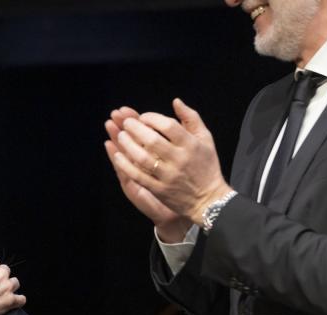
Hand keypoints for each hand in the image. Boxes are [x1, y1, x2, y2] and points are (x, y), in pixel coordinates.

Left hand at [108, 99, 232, 227]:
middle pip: (152, 140)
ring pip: (142, 158)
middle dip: (135, 129)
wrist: (208, 199)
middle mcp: (179, 159)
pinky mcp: (159, 189)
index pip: (168, 126)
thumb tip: (176, 101)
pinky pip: (138, 176)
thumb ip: (191, 118)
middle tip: (126, 123)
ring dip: (127, 145)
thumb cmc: (206, 165)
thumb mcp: (205, 139)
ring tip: (120, 136)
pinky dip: (126, 165)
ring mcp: (168, 176)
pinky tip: (118, 156)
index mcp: (191, 145)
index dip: (152, 118)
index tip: (143, 116)